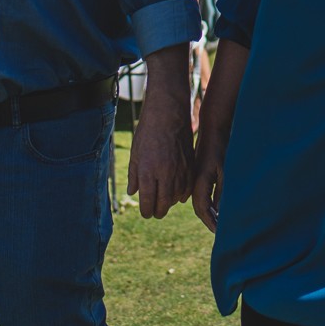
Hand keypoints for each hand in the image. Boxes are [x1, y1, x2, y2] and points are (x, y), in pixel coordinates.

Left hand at [128, 50, 194, 219]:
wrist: (168, 112)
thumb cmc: (148, 130)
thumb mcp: (136, 153)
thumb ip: (134, 175)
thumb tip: (133, 192)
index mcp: (149, 171)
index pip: (148, 202)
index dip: (146, 211)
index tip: (145, 213)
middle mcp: (166, 174)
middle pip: (164, 204)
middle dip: (158, 211)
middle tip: (154, 212)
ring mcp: (181, 170)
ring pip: (177, 198)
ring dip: (170, 202)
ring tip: (164, 201)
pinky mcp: (191, 164)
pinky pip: (188, 187)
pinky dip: (183, 193)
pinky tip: (177, 193)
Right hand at [191, 133, 225, 232]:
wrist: (213, 129)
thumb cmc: (221, 147)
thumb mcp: (225, 170)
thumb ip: (223, 191)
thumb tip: (223, 211)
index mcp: (199, 183)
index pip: (202, 209)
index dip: (211, 222)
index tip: (219, 233)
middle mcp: (194, 183)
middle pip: (200, 208)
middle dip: (209, 220)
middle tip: (220, 233)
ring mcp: (196, 179)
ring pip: (201, 202)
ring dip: (209, 213)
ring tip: (220, 224)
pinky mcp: (200, 176)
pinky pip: (203, 194)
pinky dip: (210, 204)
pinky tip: (218, 208)